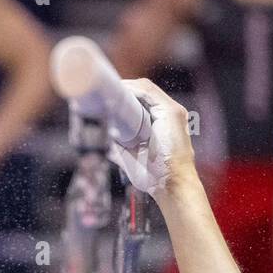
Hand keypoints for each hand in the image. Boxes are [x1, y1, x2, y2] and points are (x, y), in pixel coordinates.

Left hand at [106, 78, 196, 200]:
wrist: (172, 185)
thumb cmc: (155, 176)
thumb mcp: (133, 159)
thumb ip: (122, 149)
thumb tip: (107, 143)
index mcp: (163, 123)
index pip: (142, 100)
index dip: (124, 96)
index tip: (105, 99)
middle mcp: (169, 114)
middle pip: (143, 91)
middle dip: (122, 89)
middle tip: (100, 93)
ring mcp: (172, 111)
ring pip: (145, 88)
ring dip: (124, 87)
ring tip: (105, 90)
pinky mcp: (171, 112)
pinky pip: (148, 93)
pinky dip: (132, 90)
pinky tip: (117, 93)